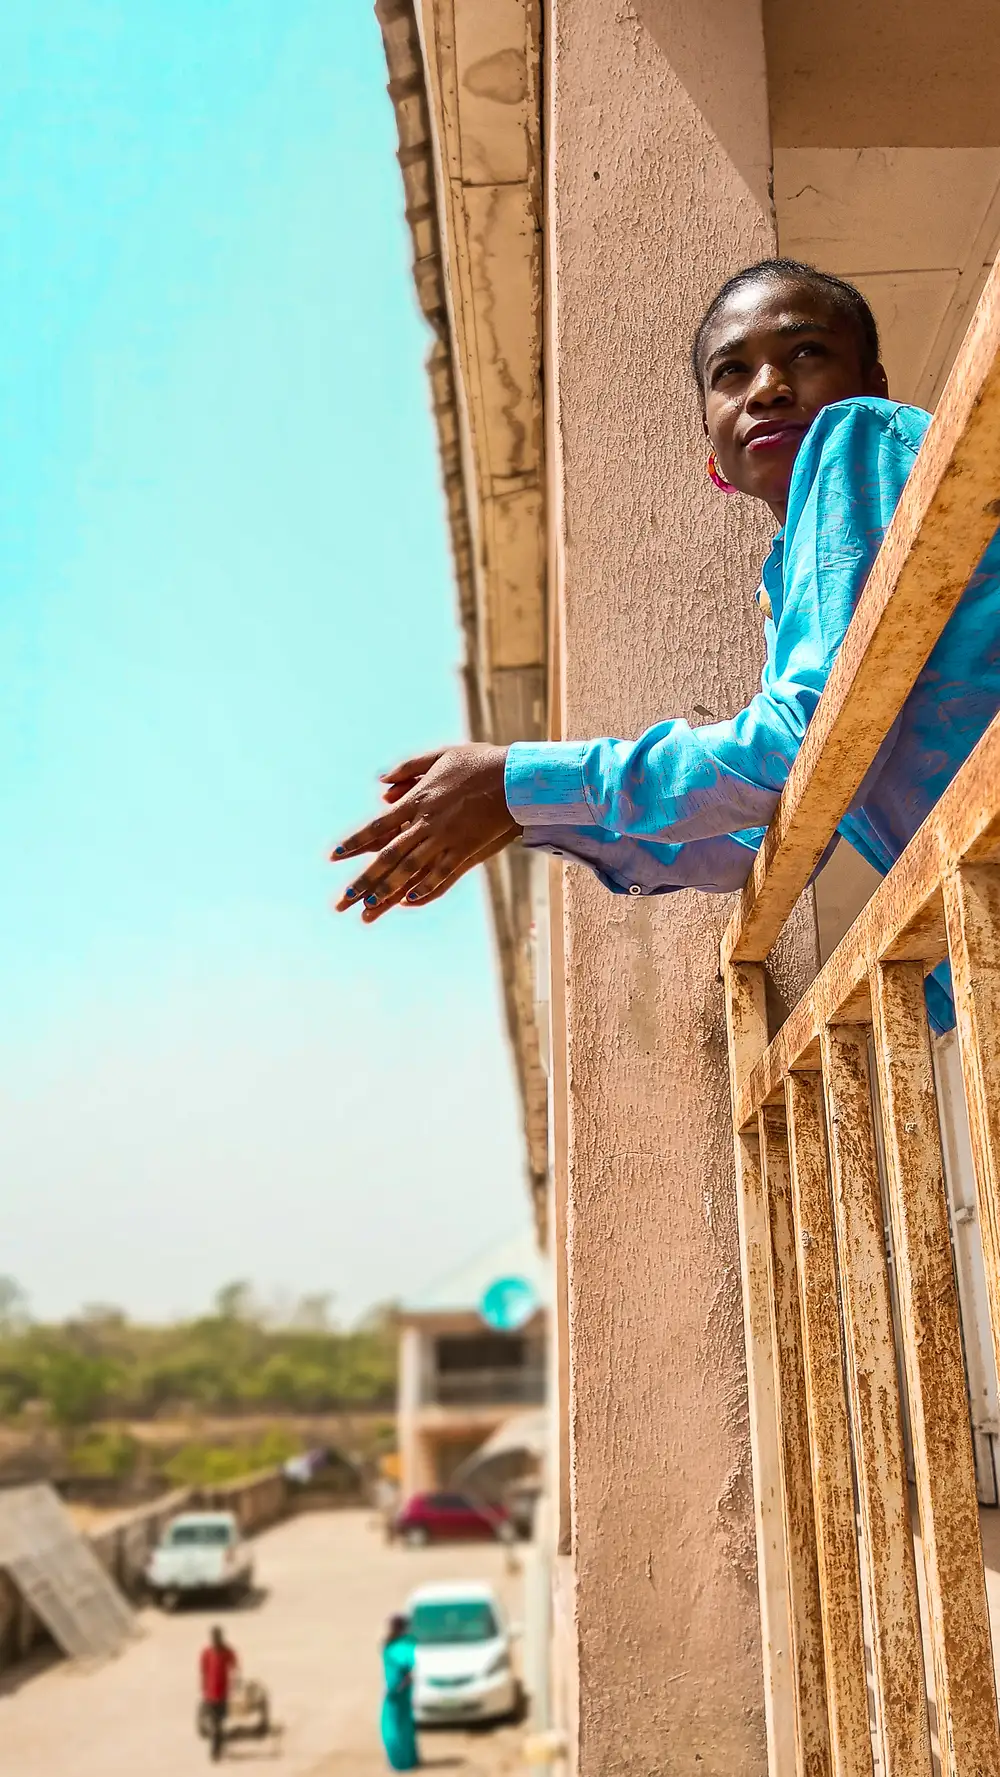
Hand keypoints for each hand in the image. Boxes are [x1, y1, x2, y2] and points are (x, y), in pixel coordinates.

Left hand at [331, 744, 517, 920]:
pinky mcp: (466, 849)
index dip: (354, 843)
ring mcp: (445, 838)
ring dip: (387, 889)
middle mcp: (425, 822)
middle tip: (342, 900)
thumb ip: (408, 769)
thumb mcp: (440, 755)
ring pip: (409, 868)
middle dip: (363, 880)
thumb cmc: (479, 761)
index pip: (377, 826)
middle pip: (387, 855)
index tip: (333, 857)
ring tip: (368, 907)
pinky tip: (409, 901)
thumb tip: (380, 785)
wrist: (514, 774)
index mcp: (417, 800)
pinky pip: (442, 873)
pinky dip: (425, 887)